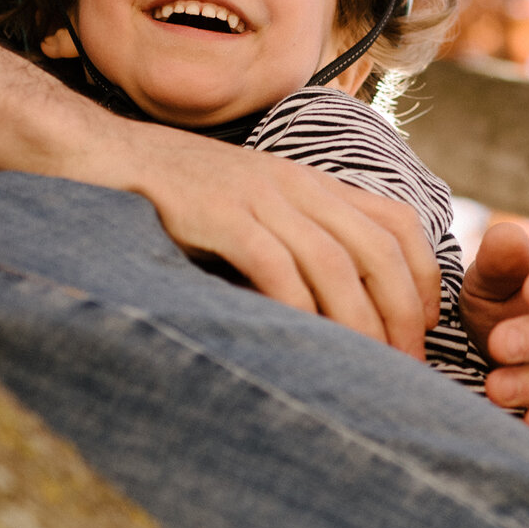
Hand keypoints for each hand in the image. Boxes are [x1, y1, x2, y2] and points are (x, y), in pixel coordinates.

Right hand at [71, 116, 440, 357]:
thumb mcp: (251, 209)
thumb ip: (294, 241)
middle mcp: (294, 186)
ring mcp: (257, 197)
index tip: (427, 326)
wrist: (101, 156)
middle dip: (402, 314)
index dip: (424, 276)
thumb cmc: (175, 198)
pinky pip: (274, 264)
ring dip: (359, 324)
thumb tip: (337, 310)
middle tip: (407, 368)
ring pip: (334, 264)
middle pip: (377, 250)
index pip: (396, 222)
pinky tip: (305, 345)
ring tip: (368, 370)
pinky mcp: (217, 215)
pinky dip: (298, 308)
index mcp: (310, 183)